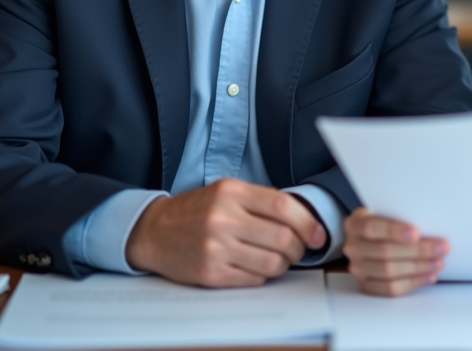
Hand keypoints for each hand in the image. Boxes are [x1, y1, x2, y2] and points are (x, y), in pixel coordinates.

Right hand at [126, 178, 326, 286]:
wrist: (154, 231)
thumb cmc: (198, 210)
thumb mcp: (227, 192)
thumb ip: (262, 201)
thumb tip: (305, 220)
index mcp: (231, 192)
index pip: (283, 208)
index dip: (308, 223)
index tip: (317, 234)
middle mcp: (223, 219)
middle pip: (282, 238)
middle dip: (298, 248)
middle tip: (297, 249)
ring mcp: (215, 248)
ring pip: (272, 262)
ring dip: (283, 264)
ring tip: (277, 259)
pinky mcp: (210, 273)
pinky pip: (253, 279)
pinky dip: (263, 275)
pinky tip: (256, 266)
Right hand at [343, 208, 448, 296]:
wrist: (366, 240)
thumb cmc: (382, 224)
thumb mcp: (386, 213)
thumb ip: (401, 217)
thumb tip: (431, 226)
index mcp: (355, 224)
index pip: (373, 227)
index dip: (395, 231)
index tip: (417, 233)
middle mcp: (353, 247)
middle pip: (386, 252)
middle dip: (418, 251)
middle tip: (442, 248)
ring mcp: (357, 269)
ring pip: (390, 272)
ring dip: (419, 268)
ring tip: (438, 263)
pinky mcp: (366, 286)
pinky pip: (390, 289)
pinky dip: (413, 283)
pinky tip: (429, 276)